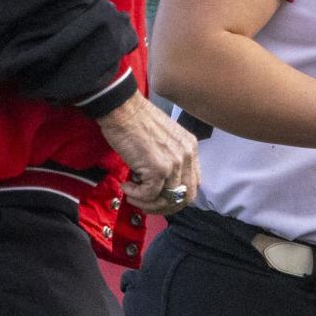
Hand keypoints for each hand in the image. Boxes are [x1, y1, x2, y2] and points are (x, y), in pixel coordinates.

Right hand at [97, 93, 199, 213]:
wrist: (122, 109)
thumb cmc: (136, 120)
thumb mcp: (164, 138)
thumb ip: (170, 157)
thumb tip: (162, 182)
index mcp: (190, 148)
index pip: (193, 183)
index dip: (177, 196)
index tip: (161, 197)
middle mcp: (186, 156)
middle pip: (185, 196)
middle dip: (165, 206)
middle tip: (147, 204)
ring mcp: (174, 163)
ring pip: (167, 199)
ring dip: (148, 203)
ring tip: (133, 195)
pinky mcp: (158, 168)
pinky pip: (150, 195)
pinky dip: (136, 195)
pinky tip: (127, 186)